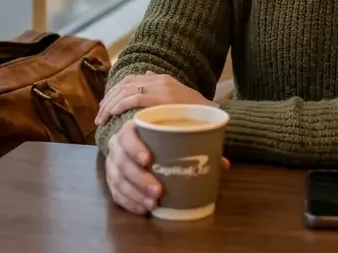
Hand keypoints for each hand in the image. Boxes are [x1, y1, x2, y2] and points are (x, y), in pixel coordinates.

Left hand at [94, 72, 211, 125]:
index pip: (130, 80)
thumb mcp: (179, 95)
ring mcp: (160, 88)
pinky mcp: (160, 99)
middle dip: (108, 100)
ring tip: (101, 120)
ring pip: (124, 91)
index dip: (114, 92)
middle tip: (99, 117)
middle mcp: (159, 80)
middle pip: (123, 85)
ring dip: (109, 105)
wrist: (215, 117)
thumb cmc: (198, 112)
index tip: (105, 106)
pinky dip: (118, 106)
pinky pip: (132, 99)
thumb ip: (162, 85)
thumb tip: (147, 73)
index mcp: (162, 78)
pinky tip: (111, 116)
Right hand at [104, 119, 230, 215]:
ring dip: (134, 193)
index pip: (127, 134)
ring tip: (152, 203)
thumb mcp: (178, 134)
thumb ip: (198, 144)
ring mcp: (114, 164)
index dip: (134, 147)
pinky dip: (129, 202)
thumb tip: (224, 164)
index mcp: (133, 128)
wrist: (142, 141)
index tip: (148, 159)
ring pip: (118, 180)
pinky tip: (143, 209)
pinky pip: (116, 193)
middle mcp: (118, 146)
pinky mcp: (114, 180)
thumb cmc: (163, 136)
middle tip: (157, 190)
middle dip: (138, 178)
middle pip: (122, 162)